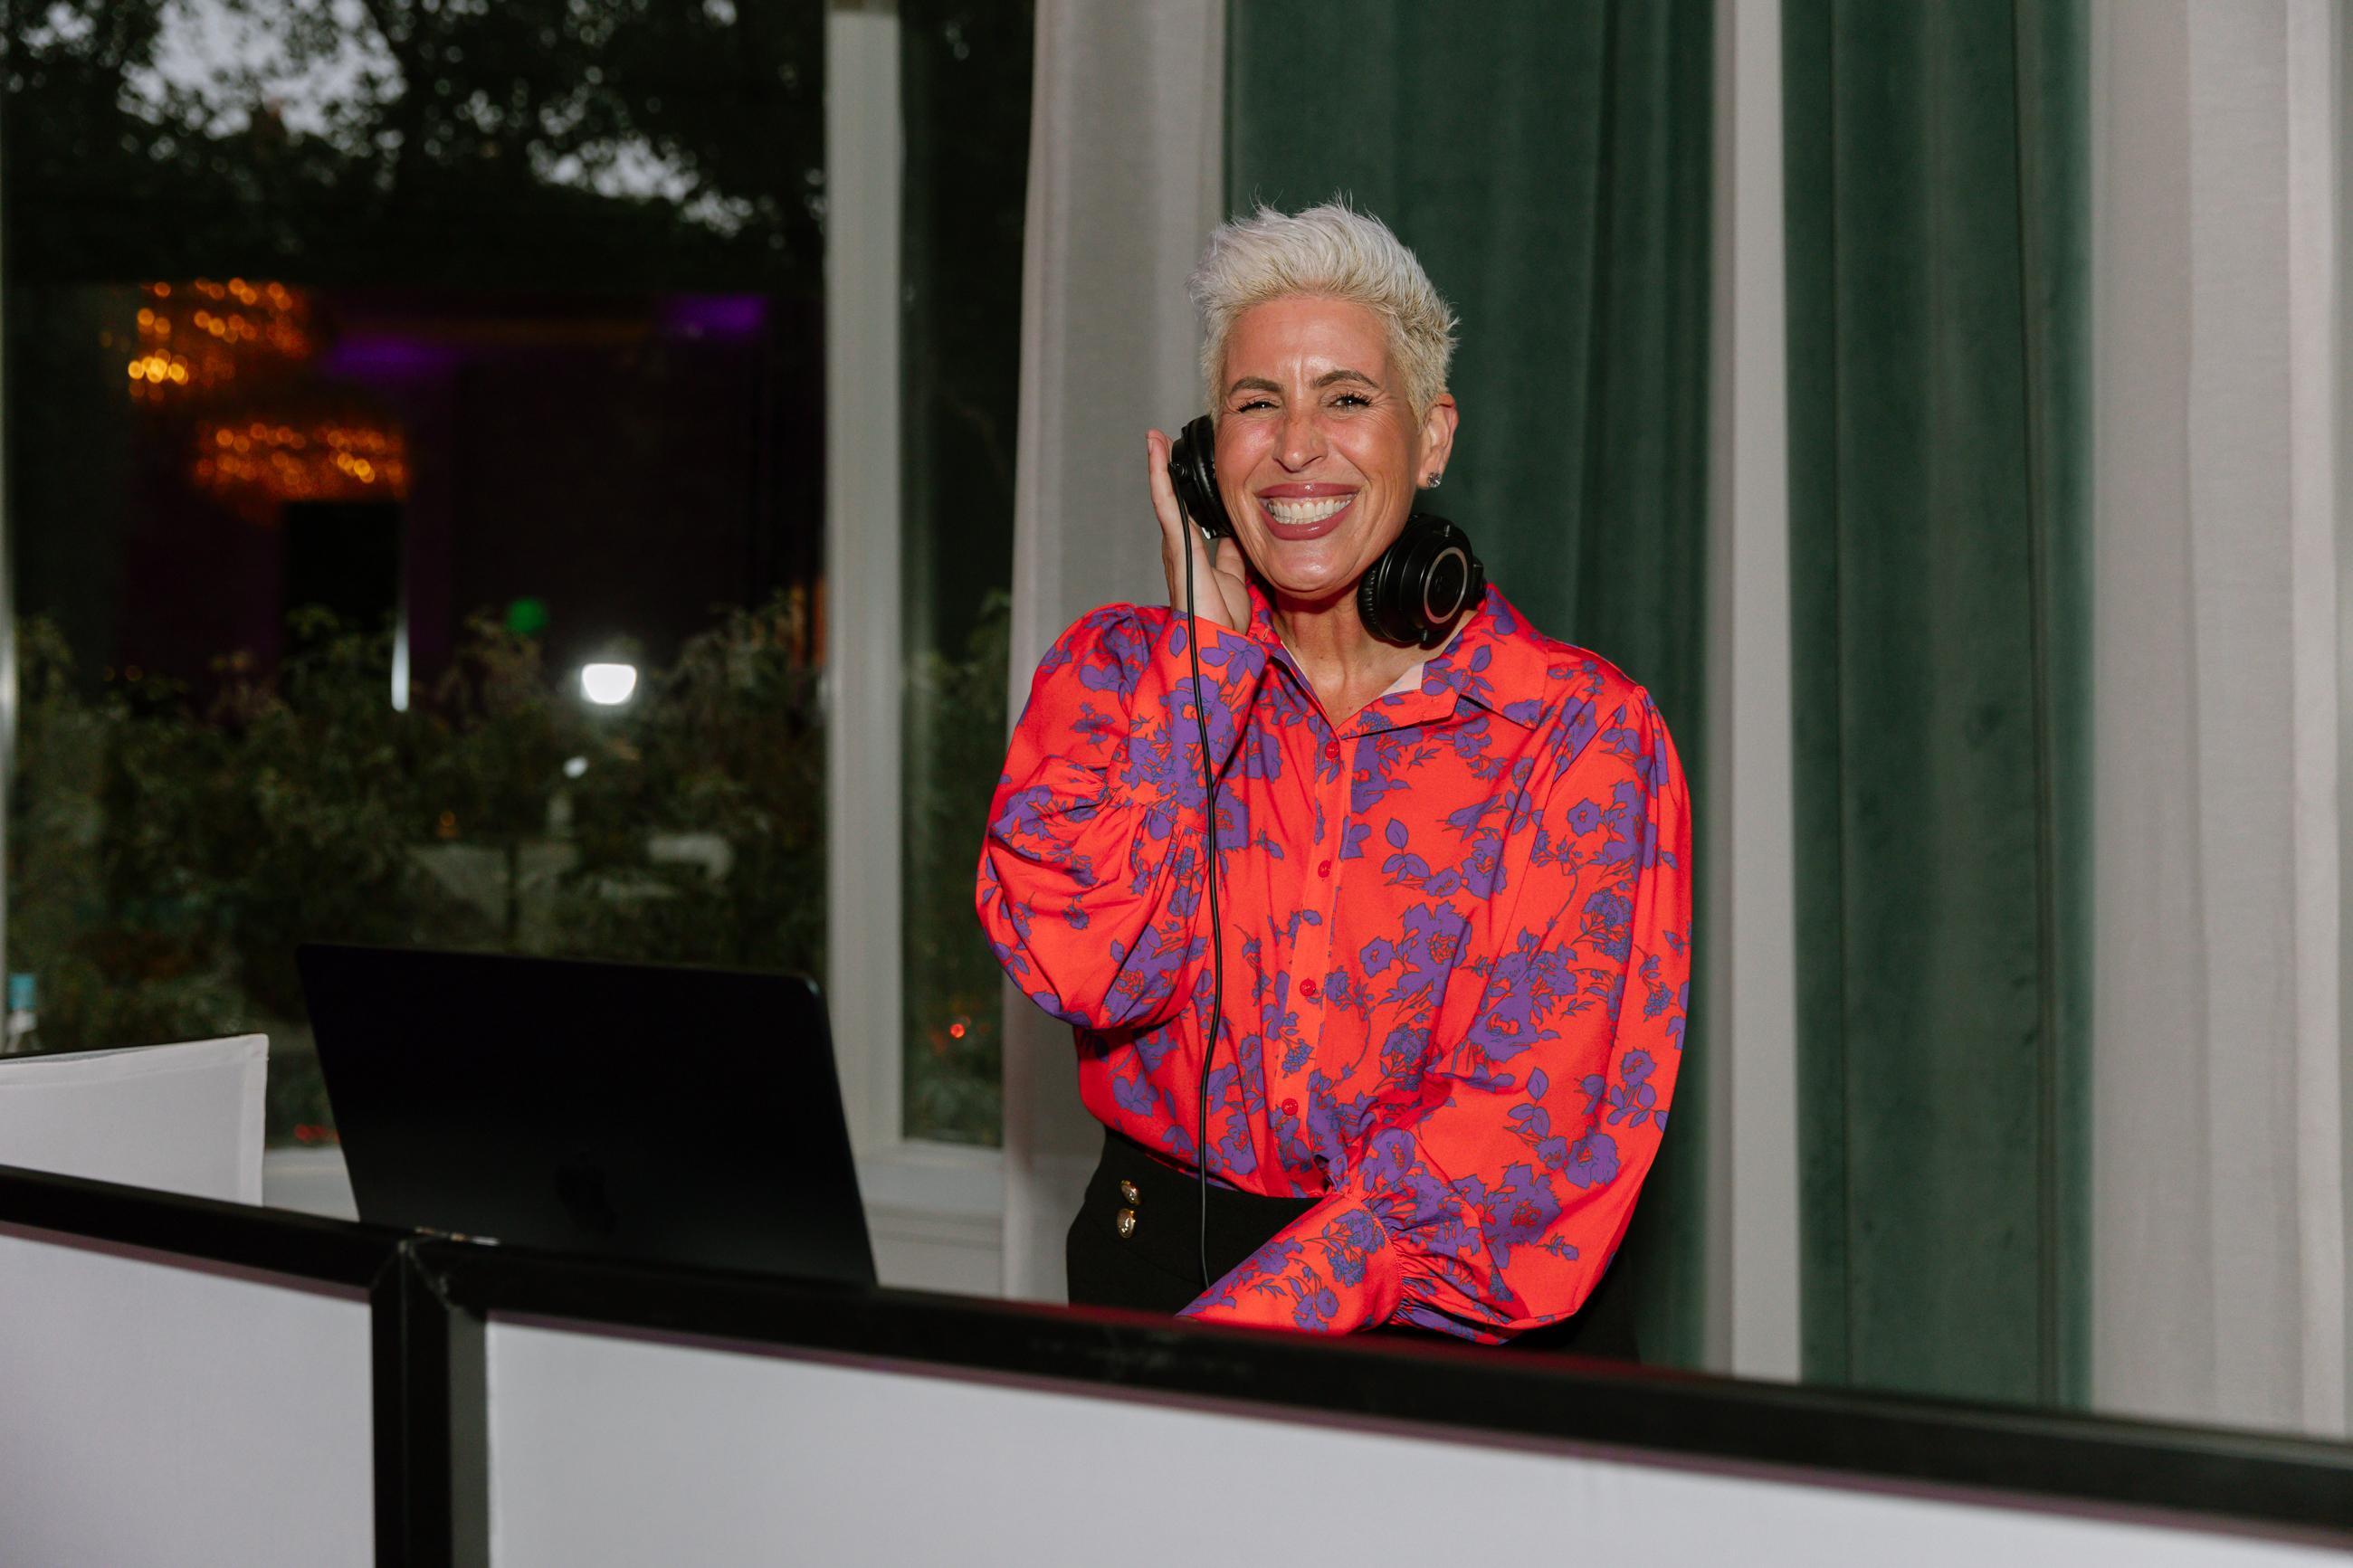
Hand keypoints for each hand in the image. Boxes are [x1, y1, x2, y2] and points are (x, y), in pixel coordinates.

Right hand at [1147, 428, 1250, 633]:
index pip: (1183, 510)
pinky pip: (1167, 505)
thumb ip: (1232, 556)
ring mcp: (1175, 545)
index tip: (1177, 460)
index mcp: (1191, 551)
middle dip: (1162, 469)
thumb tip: (1235, 535)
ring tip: (1152, 439)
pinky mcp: (1177, 545)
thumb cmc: (1221, 619)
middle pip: (1169, 499)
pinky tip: (1156, 454)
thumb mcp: (1233, 578)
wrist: (1215, 642)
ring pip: (1164, 497)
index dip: (1178, 485)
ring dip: (1157, 467)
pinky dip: (1160, 478)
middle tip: (1157, 439)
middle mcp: (1178, 545)